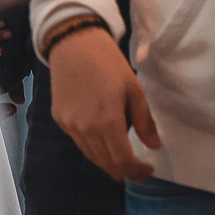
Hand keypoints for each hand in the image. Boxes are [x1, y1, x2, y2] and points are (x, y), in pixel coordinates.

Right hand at [49, 27, 159, 180]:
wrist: (74, 43)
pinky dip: (93, 146)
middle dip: (125, 171)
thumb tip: (154, 146)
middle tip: (138, 168)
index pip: (123, 162)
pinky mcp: (59, 118)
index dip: (137, 172)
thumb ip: (144, 121)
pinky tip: (102, 136)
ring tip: (121, 154)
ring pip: (91, 156)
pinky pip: (79, 142)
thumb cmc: (108, 63)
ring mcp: (69, 125)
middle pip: (106, 164)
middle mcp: (85, 129)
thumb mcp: (134, 89)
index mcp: (107, 122)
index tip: (148, 170)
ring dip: (108, 161)